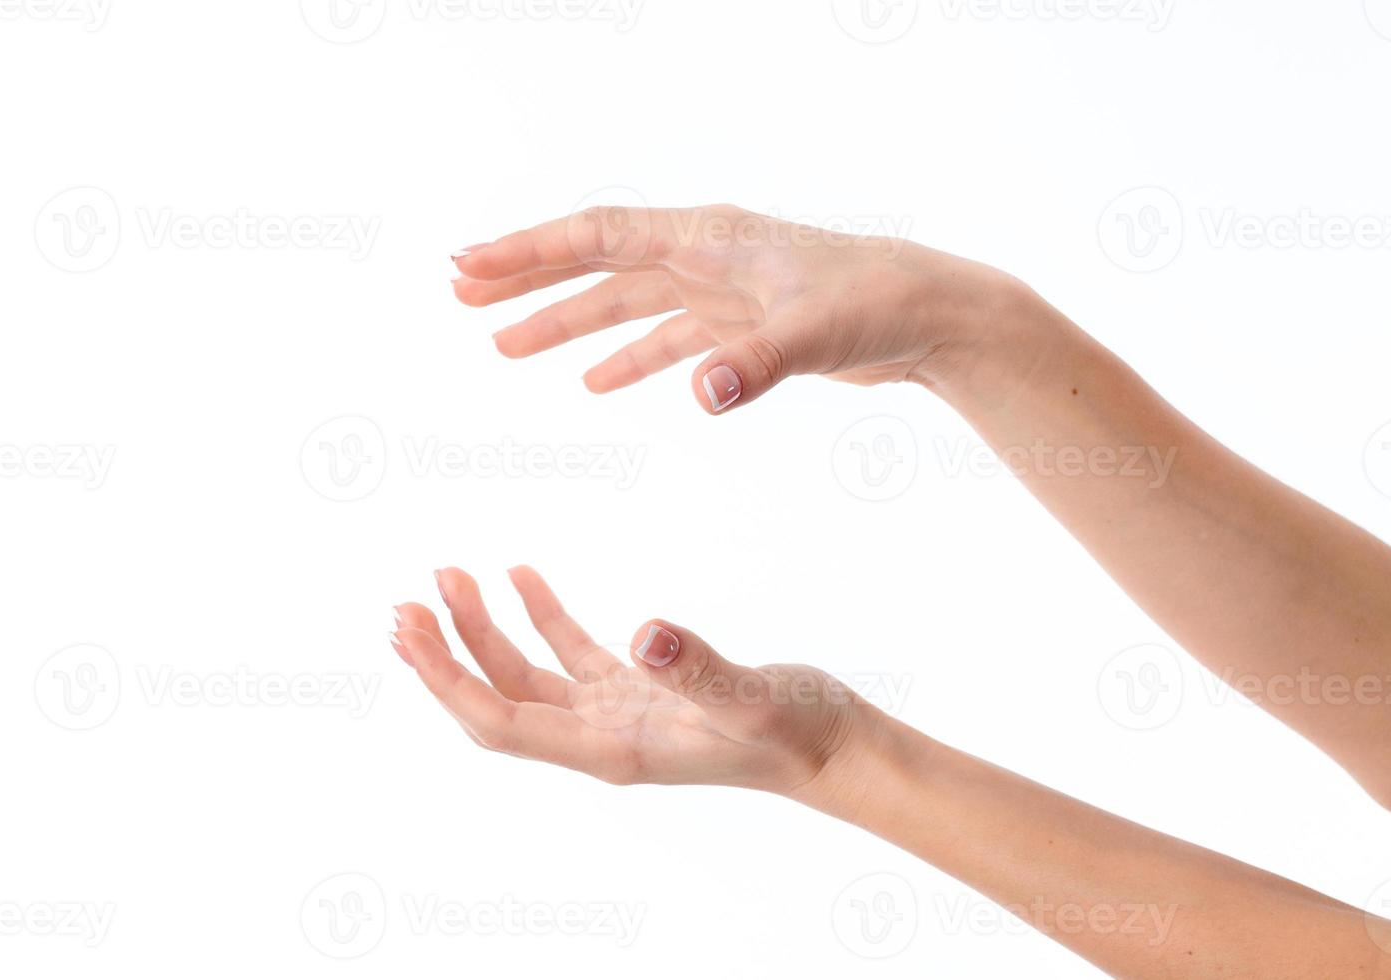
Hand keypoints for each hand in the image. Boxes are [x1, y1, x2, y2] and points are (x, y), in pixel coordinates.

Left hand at [389, 566, 880, 801]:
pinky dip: (538, 617)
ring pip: (525, 675)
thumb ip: (697, 669)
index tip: (408, 634)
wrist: (831, 746)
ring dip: (482, 630)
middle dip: (445, 657)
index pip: (502, 722)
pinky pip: (569, 654)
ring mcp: (613, 715)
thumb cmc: (795, 732)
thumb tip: (645, 633)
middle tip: (405, 603)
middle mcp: (598, 738)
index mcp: (608, 750)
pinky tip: (519, 575)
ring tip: (450, 575)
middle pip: (497, 701)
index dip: (448, 682)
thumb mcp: (750, 697)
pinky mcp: (636, 690)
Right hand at [452, 204, 1041, 412]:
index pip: (598, 238)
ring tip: (504, 347)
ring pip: (622, 305)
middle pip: (595, 263)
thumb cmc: (877, 302)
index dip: (530, 251)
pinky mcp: (739, 325)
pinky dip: (627, 360)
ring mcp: (718, 291)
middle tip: (461, 293)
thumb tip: (700, 394)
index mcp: (706, 239)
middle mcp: (702, 256)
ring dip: (566, 325)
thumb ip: (755, 362)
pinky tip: (594, 384)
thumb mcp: (814, 331)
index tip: (470, 264)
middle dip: (527, 279)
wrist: (929, 316)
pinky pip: (664, 339)